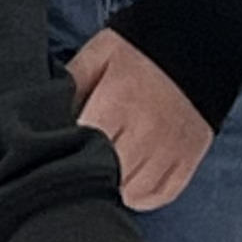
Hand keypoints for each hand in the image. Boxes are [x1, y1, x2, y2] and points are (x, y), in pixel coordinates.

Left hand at [68, 27, 211, 209]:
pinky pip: (158, 196)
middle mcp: (146, 133)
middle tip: (82, 157)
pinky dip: (141, 194)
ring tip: (106, 165)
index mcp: (117, 103)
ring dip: (114, 186)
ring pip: (131, 194)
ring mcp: (170, 152)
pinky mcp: (188, 162)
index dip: (66, 150)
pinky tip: (130, 176)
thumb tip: (44, 115)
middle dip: (88, 170)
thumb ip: (70, 85)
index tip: (60, 146)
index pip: (81, 146)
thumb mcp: (98, 55)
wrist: (198, 44)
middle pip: (106, 177)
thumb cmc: (139, 51)